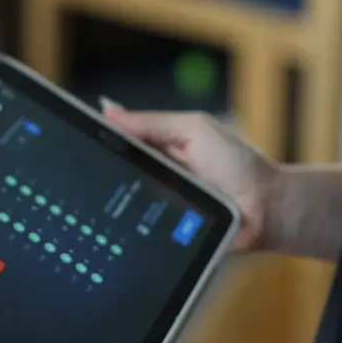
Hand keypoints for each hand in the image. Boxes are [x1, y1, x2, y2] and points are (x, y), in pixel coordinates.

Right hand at [99, 98, 278, 252]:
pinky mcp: (162, 232)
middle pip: (117, 170)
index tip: (76, 136)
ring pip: (123, 200)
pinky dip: (128, 223)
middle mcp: (155, 174)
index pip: (121, 140)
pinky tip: (114, 219)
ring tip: (95, 193)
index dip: (100, 138)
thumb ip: (152, 123)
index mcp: (161, 145)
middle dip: (101, 168)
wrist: (265, 210)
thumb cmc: (237, 164)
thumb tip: (107, 110)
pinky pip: (137, 226)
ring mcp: (158, 204)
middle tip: (81, 168)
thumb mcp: (193, 130)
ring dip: (113, 197)